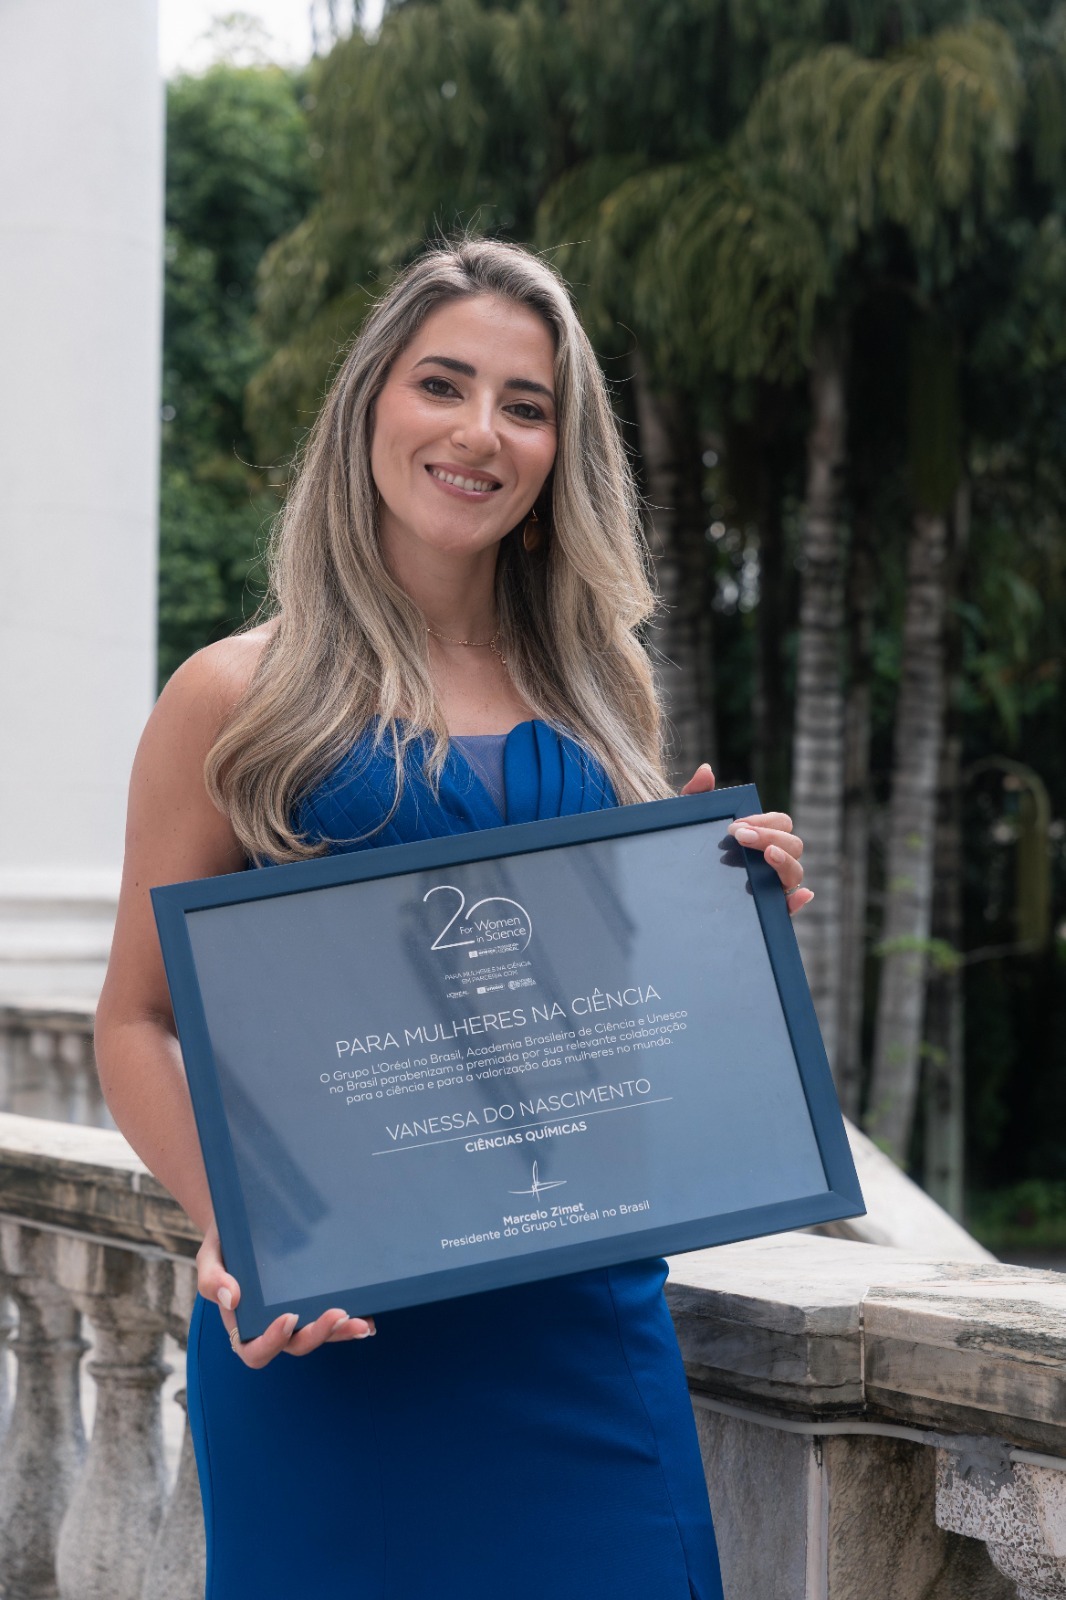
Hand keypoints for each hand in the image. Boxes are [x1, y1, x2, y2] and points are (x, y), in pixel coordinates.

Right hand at [196, 1217, 375, 1368]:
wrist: (244, 1222)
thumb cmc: (224, 1245)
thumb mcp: (209, 1258)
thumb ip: (213, 1279)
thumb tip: (231, 1299)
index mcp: (242, 1325)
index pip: (255, 1349)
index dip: (272, 1341)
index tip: (288, 1317)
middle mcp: (271, 1326)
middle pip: (295, 1346)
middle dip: (318, 1334)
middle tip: (338, 1314)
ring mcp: (295, 1317)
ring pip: (319, 1336)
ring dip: (341, 1333)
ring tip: (361, 1323)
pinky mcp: (313, 1303)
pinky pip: (332, 1320)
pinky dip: (350, 1323)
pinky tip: (368, 1319)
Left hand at [681, 764, 812, 915]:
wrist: (672, 883)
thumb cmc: (688, 848)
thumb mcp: (690, 824)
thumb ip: (697, 796)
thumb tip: (706, 770)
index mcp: (762, 836)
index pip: (780, 823)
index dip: (764, 822)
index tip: (736, 825)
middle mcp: (773, 859)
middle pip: (793, 845)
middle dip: (769, 837)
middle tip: (739, 836)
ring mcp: (772, 884)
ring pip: (795, 872)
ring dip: (784, 861)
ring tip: (766, 855)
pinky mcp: (766, 909)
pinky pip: (789, 907)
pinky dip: (798, 900)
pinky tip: (800, 896)